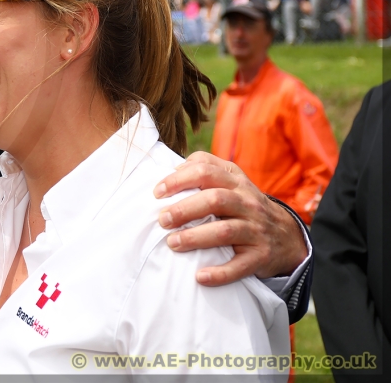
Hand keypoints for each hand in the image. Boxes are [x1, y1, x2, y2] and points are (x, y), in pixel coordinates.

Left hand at [154, 151, 307, 285]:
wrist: (287, 236)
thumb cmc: (244, 206)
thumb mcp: (232, 181)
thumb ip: (205, 168)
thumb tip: (172, 170)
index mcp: (236, 182)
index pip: (206, 171)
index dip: (178, 179)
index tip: (157, 192)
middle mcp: (248, 203)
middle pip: (215, 200)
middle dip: (184, 209)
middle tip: (162, 220)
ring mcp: (256, 229)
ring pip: (225, 231)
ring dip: (195, 238)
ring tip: (172, 243)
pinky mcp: (261, 256)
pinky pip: (241, 266)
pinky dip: (220, 273)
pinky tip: (200, 277)